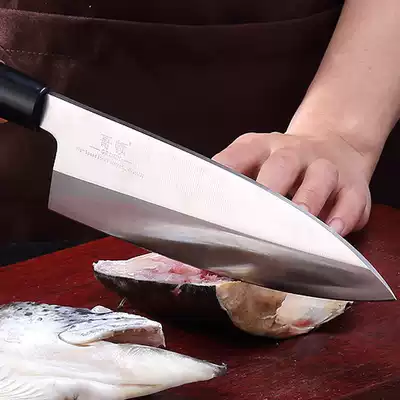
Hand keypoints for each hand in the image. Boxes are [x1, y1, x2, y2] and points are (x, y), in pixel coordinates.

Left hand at [212, 131, 374, 236]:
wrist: (333, 146)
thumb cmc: (282, 166)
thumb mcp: (254, 161)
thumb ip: (233, 181)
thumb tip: (201, 213)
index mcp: (261, 147)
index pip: (239, 156)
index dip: (226, 175)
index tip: (213, 201)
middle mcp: (293, 152)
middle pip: (282, 163)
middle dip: (271, 187)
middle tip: (259, 214)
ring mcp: (325, 166)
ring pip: (319, 177)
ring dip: (309, 200)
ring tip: (301, 221)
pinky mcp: (353, 185)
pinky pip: (352, 199)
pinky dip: (344, 215)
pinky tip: (333, 231)